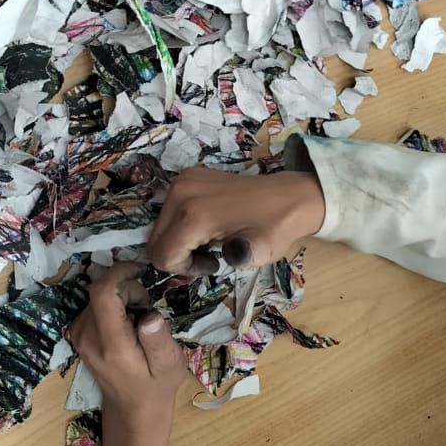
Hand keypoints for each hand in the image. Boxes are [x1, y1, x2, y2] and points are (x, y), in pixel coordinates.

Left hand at [69, 263, 186, 445]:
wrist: (131, 409)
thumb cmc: (155, 386)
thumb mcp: (169, 365)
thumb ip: (158, 340)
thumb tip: (149, 315)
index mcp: (111, 344)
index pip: (102, 293)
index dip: (120, 273)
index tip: (141, 272)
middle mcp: (87, 337)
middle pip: (100, 291)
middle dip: (126, 287)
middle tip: (147, 306)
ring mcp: (79, 336)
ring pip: (97, 296)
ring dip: (120, 296)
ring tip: (138, 317)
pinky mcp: (78, 335)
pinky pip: (93, 305)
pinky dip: (111, 305)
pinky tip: (125, 323)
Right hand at [147, 166, 325, 276]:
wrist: (289, 196)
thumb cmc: (274, 228)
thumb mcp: (256, 255)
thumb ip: (229, 261)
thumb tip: (210, 259)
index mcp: (194, 215)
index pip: (162, 255)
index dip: (184, 269)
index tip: (211, 265)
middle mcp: (181, 193)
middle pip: (155, 240)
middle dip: (178, 256)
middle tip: (208, 257)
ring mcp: (183, 180)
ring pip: (160, 226)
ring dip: (179, 241)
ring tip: (210, 241)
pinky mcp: (188, 176)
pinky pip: (169, 209)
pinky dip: (181, 223)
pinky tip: (208, 225)